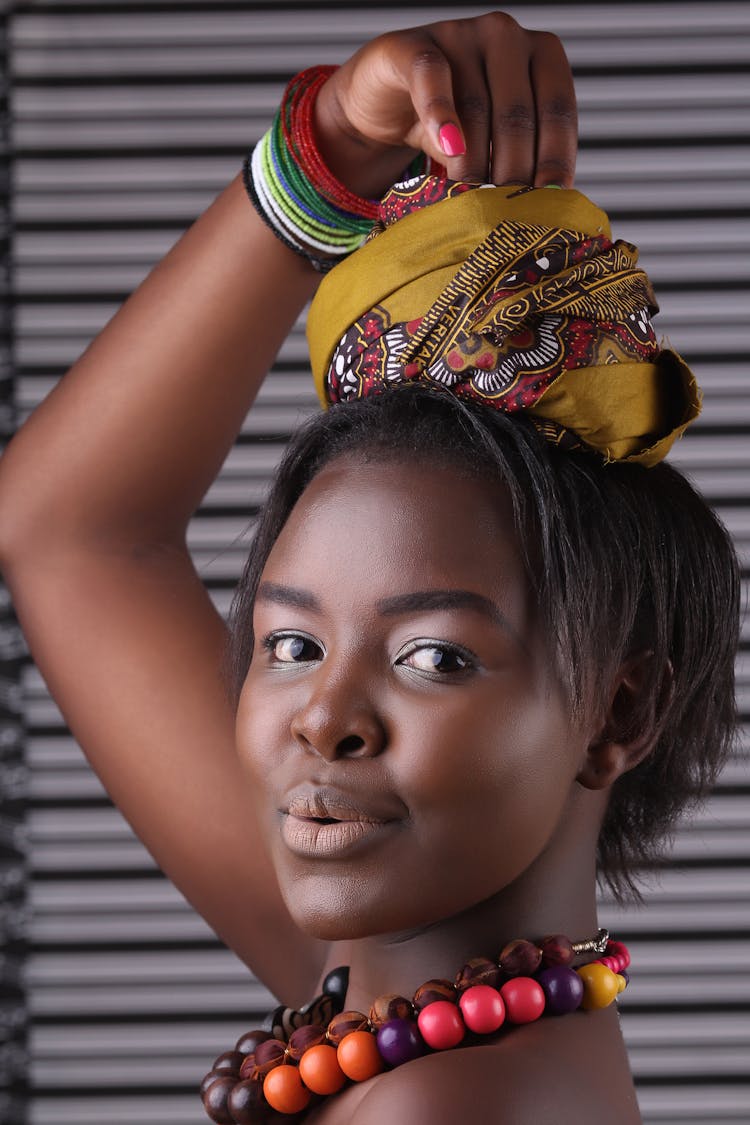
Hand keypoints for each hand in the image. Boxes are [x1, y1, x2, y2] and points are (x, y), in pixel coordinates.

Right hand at [315, 10, 576, 197]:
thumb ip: (522, 158)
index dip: (555, 159)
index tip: (549, 200)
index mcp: (540, 53)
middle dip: (511, 170)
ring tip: (467, 191)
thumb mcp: (494, 140)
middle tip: (500, 208)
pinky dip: (442, 116)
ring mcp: (459, 33)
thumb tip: (547, 204)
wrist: (385, 102)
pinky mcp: (412, 45)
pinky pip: (432, 78)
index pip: (558, 109)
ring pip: (476, 107)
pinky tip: (450, 148)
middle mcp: (506, 35)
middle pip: (517, 113)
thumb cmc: (452, 124)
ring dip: (473, 161)